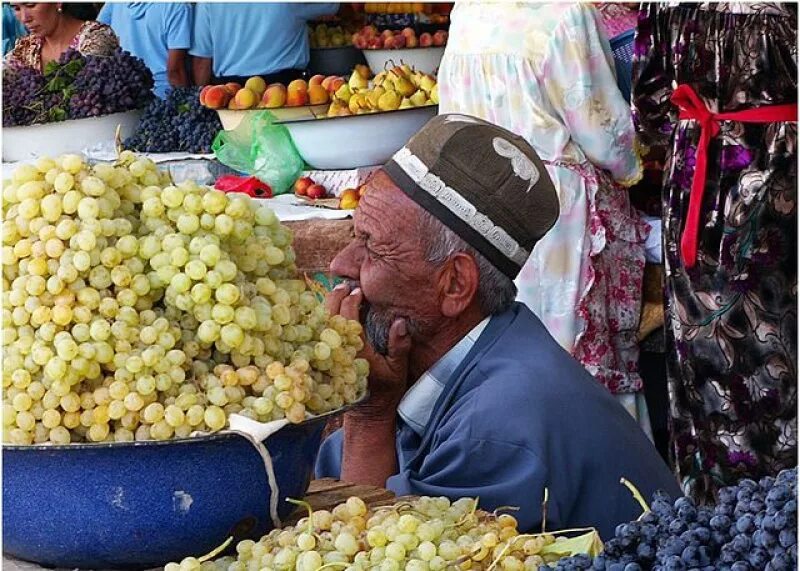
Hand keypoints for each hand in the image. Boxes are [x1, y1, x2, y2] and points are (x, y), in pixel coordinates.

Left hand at [325, 283, 410, 416]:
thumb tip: (400, 322)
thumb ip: (399, 347)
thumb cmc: (386, 391)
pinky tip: (329, 309)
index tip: (358, 291)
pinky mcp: (325, 361)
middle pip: (329, 319)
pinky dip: (322, 320)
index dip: (352, 302)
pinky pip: (319, 336)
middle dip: (335, 298)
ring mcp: (328, 358)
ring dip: (327, 307)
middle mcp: (338, 353)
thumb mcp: (398, 370)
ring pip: (321, 326)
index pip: (348, 320)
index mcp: (355, 353)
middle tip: (344, 285)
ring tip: (337, 292)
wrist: (367, 414)